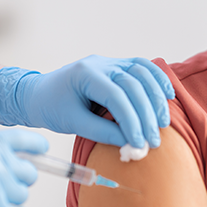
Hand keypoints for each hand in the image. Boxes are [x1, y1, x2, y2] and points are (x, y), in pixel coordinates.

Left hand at [0, 56, 175, 147]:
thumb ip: (102, 132)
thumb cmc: (52, 108)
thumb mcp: (72, 123)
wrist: (39, 93)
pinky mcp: (118, 65)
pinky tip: (168, 96)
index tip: (139, 144)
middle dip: (146, 114)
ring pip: (143, 72)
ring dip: (157, 97)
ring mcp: (110, 61)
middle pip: (134, 84)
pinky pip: (143, 67)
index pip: (116, 97)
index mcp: (85, 74)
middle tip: (154, 140)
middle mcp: (100, 63)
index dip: (131, 122)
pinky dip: (158, 80)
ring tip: (163, 122)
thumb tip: (131, 144)